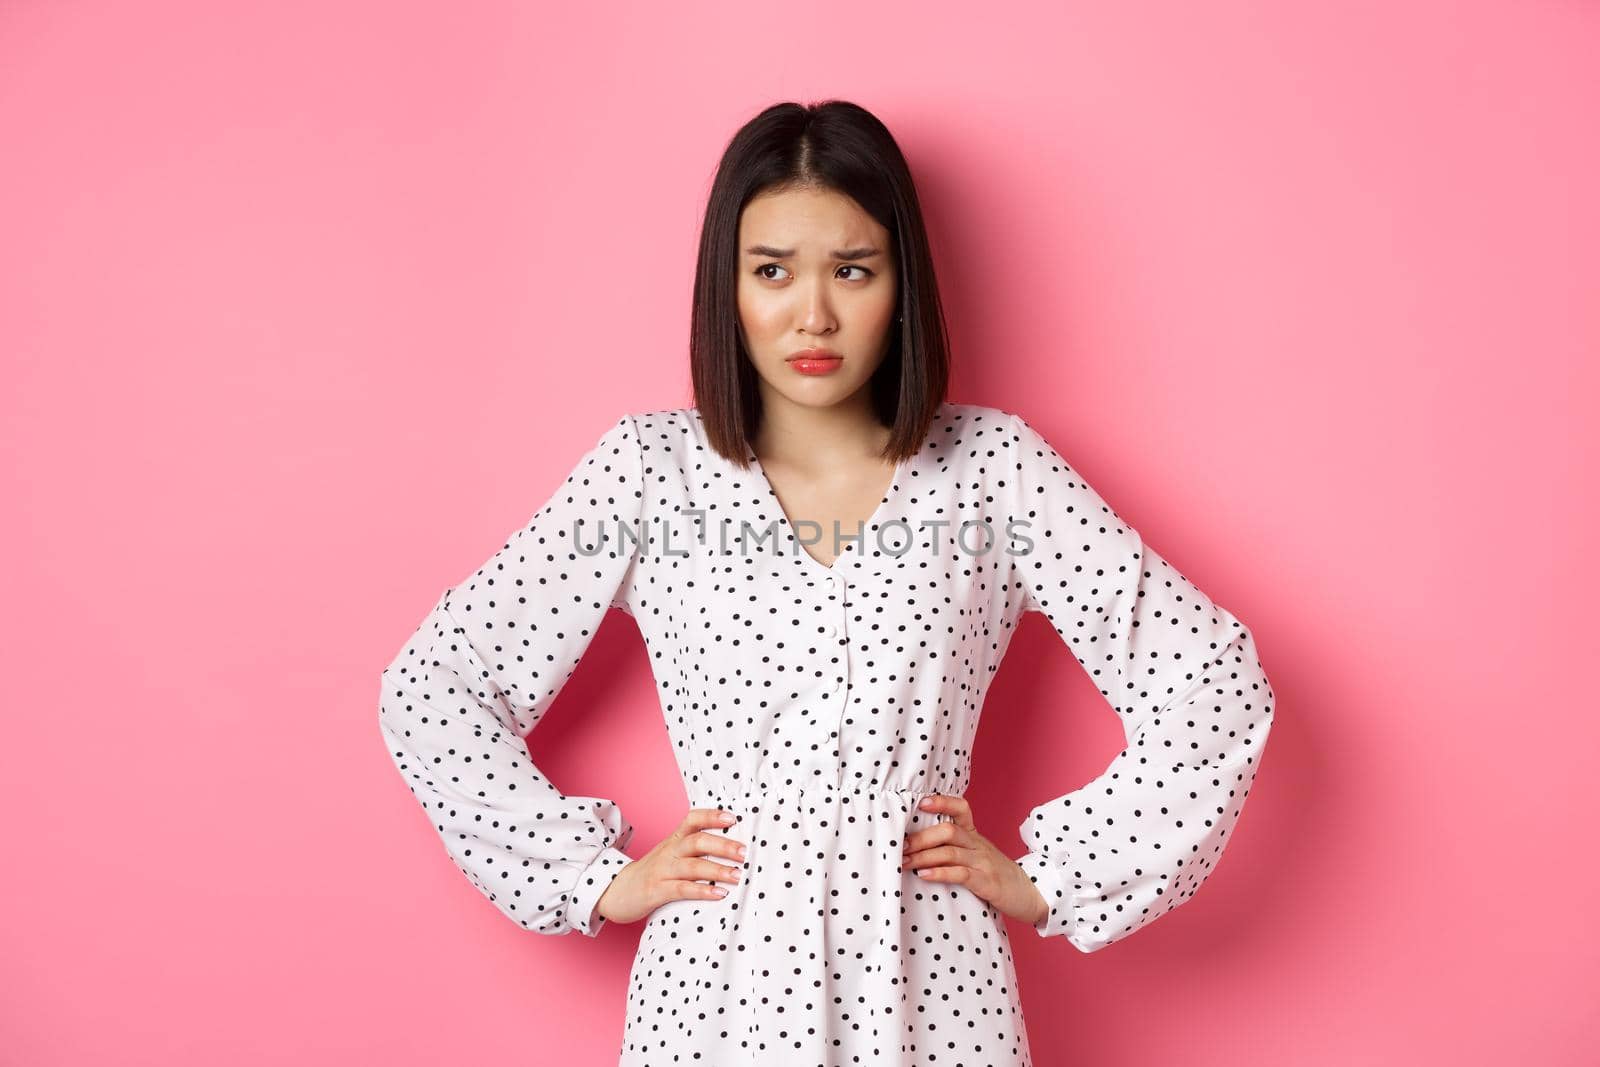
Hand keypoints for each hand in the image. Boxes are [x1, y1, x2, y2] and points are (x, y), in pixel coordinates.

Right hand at [595, 807, 746, 925]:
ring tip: (738, 875)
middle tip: (744, 852)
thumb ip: (694, 849)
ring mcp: (661, 871)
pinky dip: (701, 891)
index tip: (732, 817)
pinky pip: (681, 889)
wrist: (616, 891)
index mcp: (674, 840)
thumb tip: (732, 848)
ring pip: (692, 866)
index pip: (692, 820)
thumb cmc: (652, 873)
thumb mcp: (670, 854)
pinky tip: (719, 894)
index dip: (712, 816)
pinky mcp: (656, 891)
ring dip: (717, 870)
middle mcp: (668, 852)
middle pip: (697, 841)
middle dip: (723, 846)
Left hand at [901, 794, 1048, 925]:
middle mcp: (978, 844)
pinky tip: (924, 875)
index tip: (921, 803)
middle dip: (920, 838)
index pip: (961, 809)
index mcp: (975, 835)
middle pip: (947, 830)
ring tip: (905, 862)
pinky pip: (961, 874)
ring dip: (923, 856)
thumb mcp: (977, 855)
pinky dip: (940, 873)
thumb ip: (954, 848)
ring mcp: (983, 862)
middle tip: (900, 846)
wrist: (1030, 893)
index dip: (942, 802)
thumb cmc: (996, 875)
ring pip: (950, 851)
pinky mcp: (987, 882)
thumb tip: (915, 846)